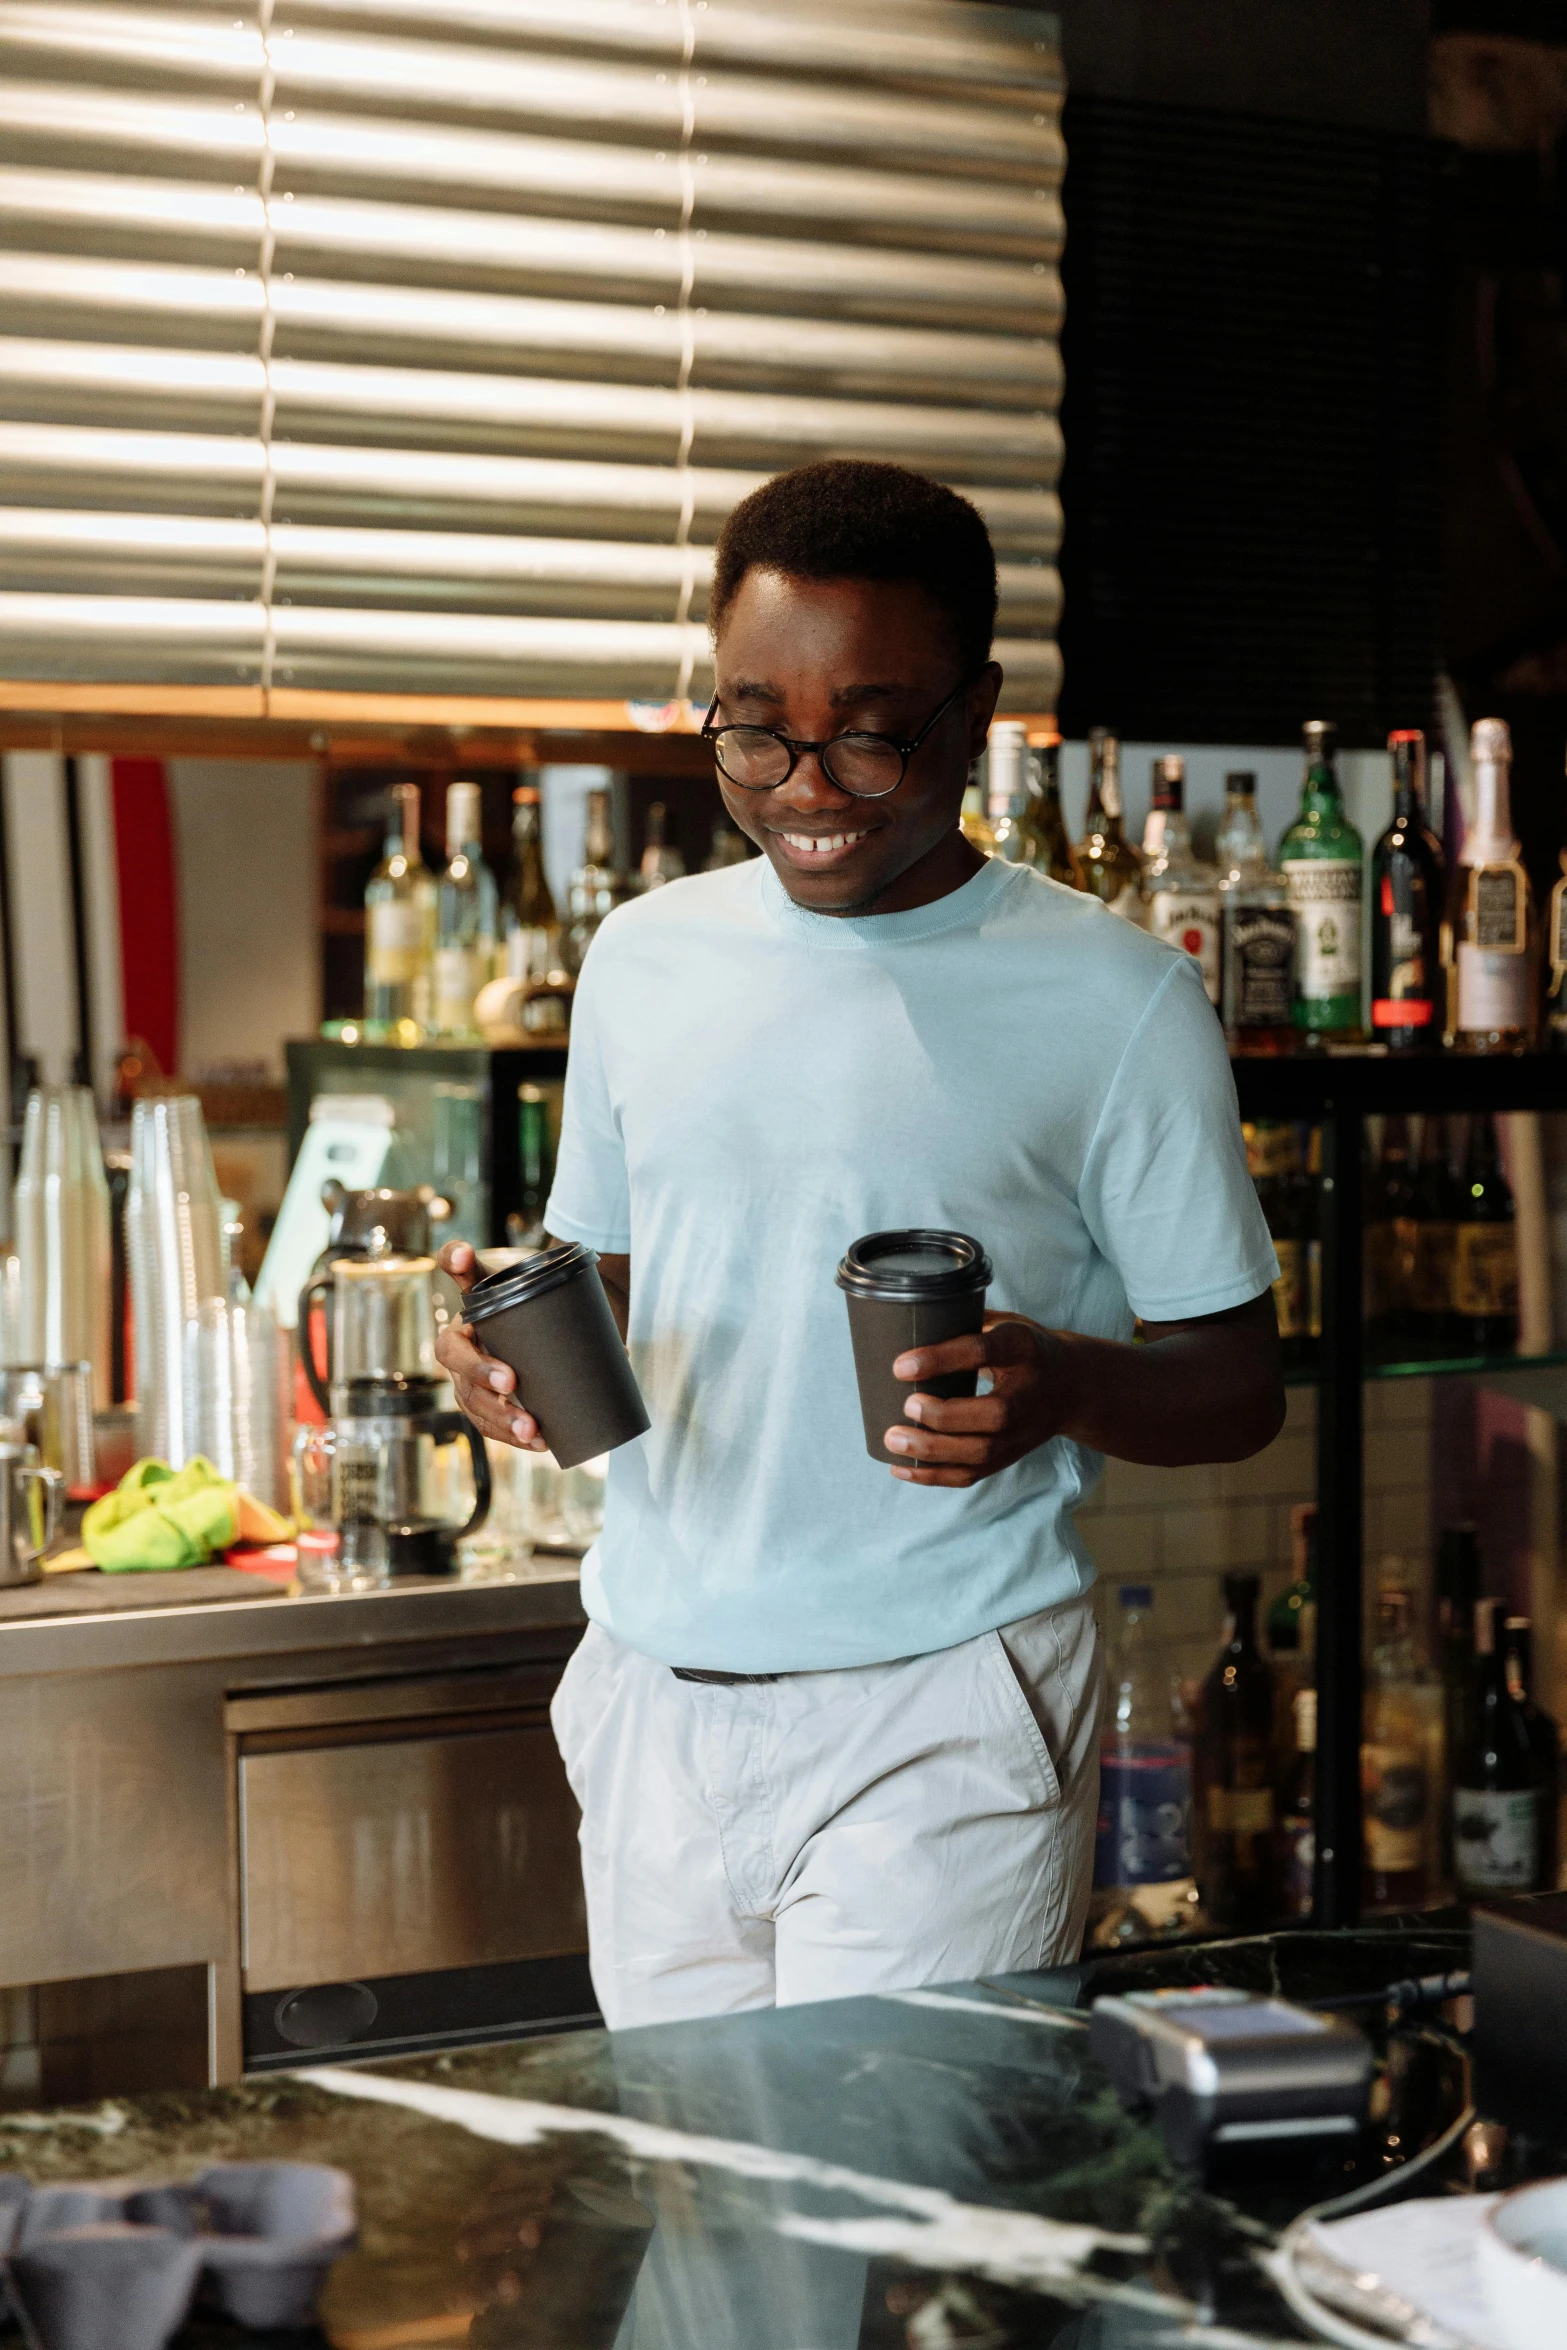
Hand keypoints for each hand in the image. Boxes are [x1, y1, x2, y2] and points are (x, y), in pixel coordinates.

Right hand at [433, 1240, 547, 1450]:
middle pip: (467, 1389)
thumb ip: (471, 1264)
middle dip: (493, 1398)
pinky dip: (517, 1438)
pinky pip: (497, 1430)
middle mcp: (462, 1368)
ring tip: (534, 1432)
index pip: (451, 1350)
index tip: (508, 1376)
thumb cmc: (514, 1296)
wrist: (546, 1316)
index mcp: (458, 1336)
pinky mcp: (493, 1410)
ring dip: (505, 1425)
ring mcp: (475, 1393)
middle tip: (521, 1399)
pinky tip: (542, 1444)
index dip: (474, 1365)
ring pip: (481, 1414)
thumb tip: (458, 1251)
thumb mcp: (495, 1279)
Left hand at [882, 1314, 1070, 1487]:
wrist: (1073, 1385)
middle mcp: (1028, 1393)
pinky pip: (972, 1473)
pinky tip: (901, 1467)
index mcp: (1023, 1347)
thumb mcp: (1005, 1322)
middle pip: (993, 1414)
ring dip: (933, 1450)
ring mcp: (1022, 1430)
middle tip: (907, 1405)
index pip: (984, 1351)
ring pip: (981, 1451)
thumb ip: (965, 1322)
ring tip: (894, 1440)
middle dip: (943, 1416)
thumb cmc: (1024, 1348)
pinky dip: (935, 1476)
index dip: (941, 1359)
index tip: (901, 1366)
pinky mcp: (1010, 1455)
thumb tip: (908, 1322)